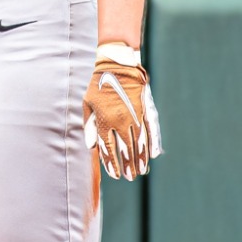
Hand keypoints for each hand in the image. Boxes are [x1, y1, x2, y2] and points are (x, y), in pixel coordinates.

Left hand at [84, 53, 160, 179]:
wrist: (118, 64)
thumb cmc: (98, 85)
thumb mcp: (87, 104)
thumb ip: (89, 126)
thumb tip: (92, 147)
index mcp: (105, 120)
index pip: (108, 149)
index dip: (111, 164)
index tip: (114, 175)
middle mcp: (122, 121)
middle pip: (126, 149)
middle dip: (128, 165)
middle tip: (129, 177)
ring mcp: (136, 116)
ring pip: (139, 142)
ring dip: (140, 158)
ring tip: (141, 171)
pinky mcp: (146, 110)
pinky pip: (151, 130)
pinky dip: (153, 143)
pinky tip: (154, 154)